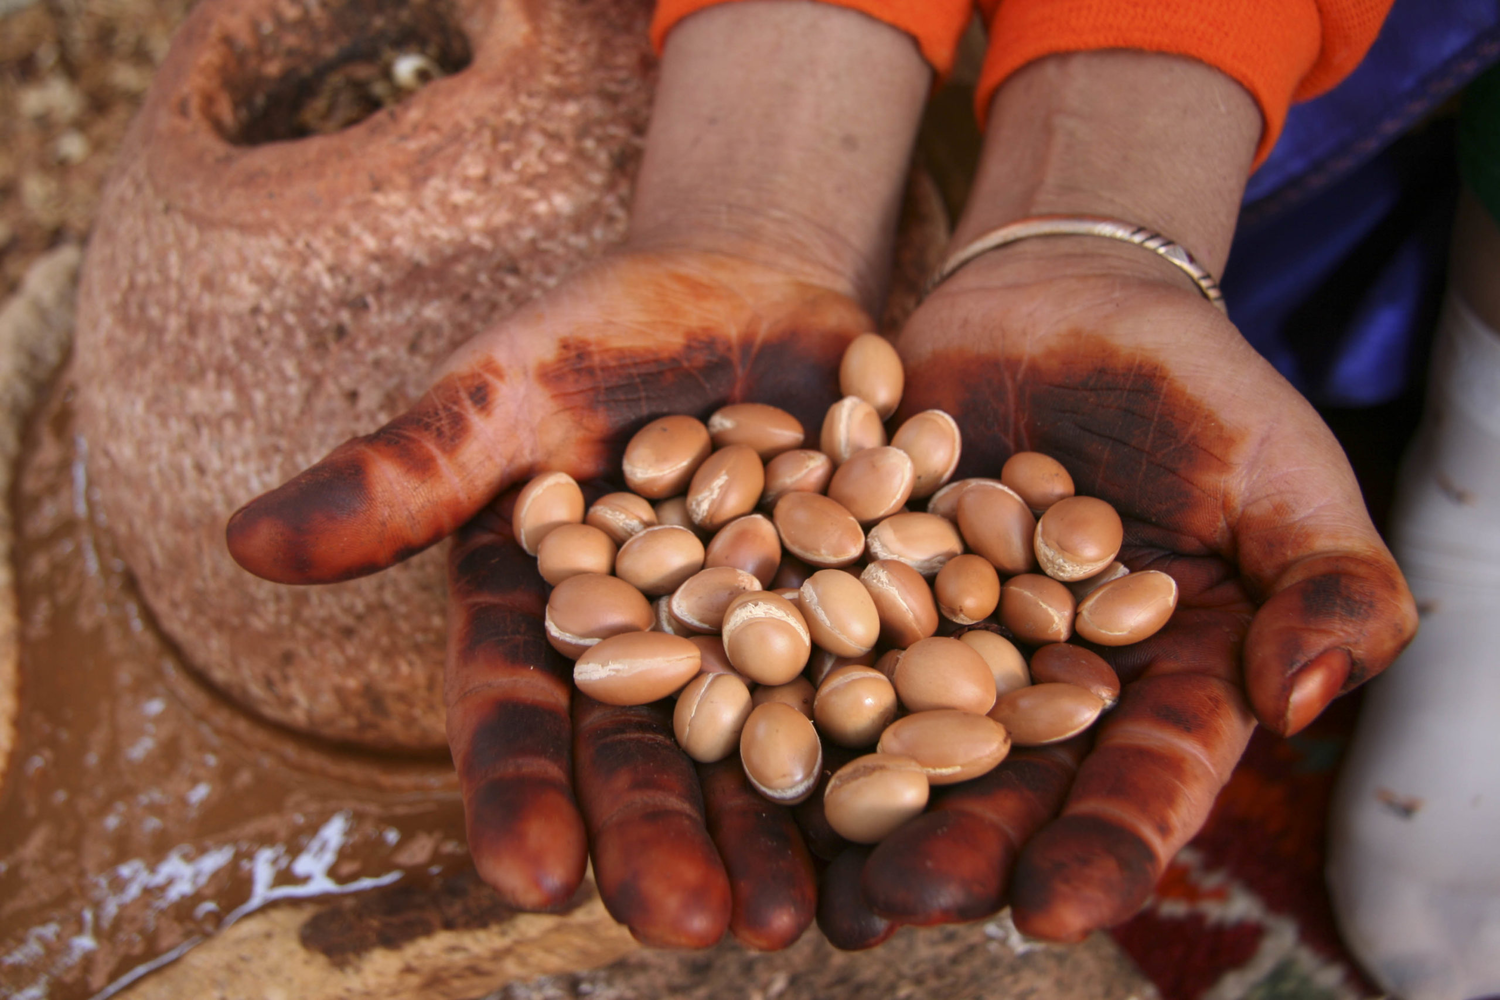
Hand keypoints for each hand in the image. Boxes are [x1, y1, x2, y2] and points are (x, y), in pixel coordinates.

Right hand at [224, 0, 932, 949]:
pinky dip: (900, 749)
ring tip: (807, 916)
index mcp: (549, 619)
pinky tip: (929, 813)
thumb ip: (409, 467)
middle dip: (667, 844)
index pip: (520, 719)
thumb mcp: (508, 384)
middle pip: (651, 763)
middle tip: (696, 926)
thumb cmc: (603, 330)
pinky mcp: (862, 617)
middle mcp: (651, 659)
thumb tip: (245, 541)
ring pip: (766, 756)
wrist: (752, 288)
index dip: (520, 793)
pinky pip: (881, 691)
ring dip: (784, 837)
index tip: (529, 872)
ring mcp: (759, 646)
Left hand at [827, 236, 1416, 944]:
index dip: (1107, 843)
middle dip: (960, 842)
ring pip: (902, 729)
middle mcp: (1041, 682)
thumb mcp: (1282, 465)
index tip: (1059, 905)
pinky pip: (820, 631)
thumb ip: (1325, 579)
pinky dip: (783, 672)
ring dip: (857, 793)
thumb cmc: (1193, 381)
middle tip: (906, 897)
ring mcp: (943, 638)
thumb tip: (1294, 700)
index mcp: (1155, 679)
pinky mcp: (860, 581)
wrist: (1061, 295)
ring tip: (810, 859)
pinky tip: (730, 723)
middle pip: (1006, 777)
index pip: (1141, 775)